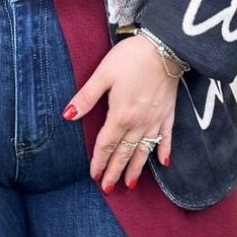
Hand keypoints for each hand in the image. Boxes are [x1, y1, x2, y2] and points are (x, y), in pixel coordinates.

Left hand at [61, 34, 179, 192]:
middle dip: (115, 171)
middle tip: (109, 189)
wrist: (165, 47)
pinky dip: (164, 151)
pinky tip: (163, 164)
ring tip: (131, 184)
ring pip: (144, 150)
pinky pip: (166, 137)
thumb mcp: (103, 75)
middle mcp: (138, 123)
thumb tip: (67, 115)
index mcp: (120, 115)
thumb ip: (86, 97)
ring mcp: (155, 119)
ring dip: (137, 168)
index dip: (99, 161)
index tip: (94, 176)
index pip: (106, 145)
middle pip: (124, 153)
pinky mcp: (168, 113)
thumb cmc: (131, 57)